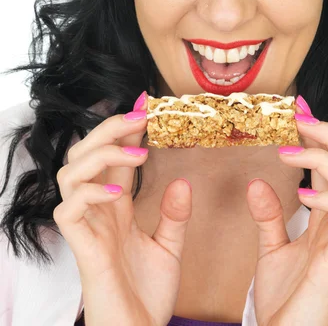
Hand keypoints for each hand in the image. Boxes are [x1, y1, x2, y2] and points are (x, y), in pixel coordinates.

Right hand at [53, 92, 192, 325]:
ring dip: (102, 154)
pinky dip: (91, 191)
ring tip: (137, 152)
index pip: (112, 157)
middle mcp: (97, 211)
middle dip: (109, 129)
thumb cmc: (147, 296)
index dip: (125, 130)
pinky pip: (70, 209)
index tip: (147, 107)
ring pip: (69, 173)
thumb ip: (174, 215)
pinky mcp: (81, 247)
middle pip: (84, 154)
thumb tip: (181, 180)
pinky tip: (119, 190)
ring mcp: (86, 227)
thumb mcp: (169, 246)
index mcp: (116, 208)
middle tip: (141, 117)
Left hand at [246, 98, 327, 325]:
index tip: (295, 111)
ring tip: (290, 149)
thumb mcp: (272, 247)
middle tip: (297, 119)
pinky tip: (302, 194)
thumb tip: (257, 183)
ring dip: (325, 157)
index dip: (318, 135)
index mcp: (327, 216)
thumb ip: (269, 216)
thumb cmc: (286, 298)